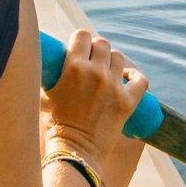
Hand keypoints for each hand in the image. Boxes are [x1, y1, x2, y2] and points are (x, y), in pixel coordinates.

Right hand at [40, 29, 150, 186]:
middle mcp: (95, 73)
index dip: (81, 40)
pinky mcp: (128, 102)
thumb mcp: (44, 92)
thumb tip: (49, 58)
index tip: (79, 48)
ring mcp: (113, 87)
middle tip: (92, 61)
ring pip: (119, 57)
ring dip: (112, 61)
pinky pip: (140, 79)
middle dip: (96, 50)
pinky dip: (135, 76)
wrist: (74, 151)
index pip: (82, 35)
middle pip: (102, 43)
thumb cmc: (55, 124)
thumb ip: (50, 72)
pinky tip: (128, 77)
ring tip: (107, 71)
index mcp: (72, 67)